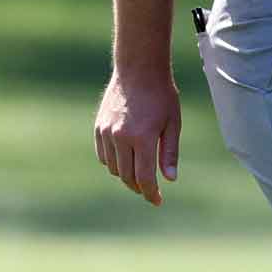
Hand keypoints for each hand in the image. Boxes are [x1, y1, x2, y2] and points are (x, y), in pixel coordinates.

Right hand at [94, 70, 180, 205]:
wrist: (138, 70)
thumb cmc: (162, 96)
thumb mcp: (173, 123)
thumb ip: (169, 152)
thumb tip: (169, 179)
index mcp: (142, 137)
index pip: (143, 177)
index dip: (150, 193)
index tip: (157, 201)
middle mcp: (120, 137)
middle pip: (126, 176)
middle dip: (139, 187)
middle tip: (150, 189)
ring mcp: (106, 133)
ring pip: (113, 168)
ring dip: (126, 174)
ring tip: (140, 171)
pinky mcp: (98, 128)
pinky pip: (103, 155)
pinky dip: (114, 162)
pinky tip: (126, 158)